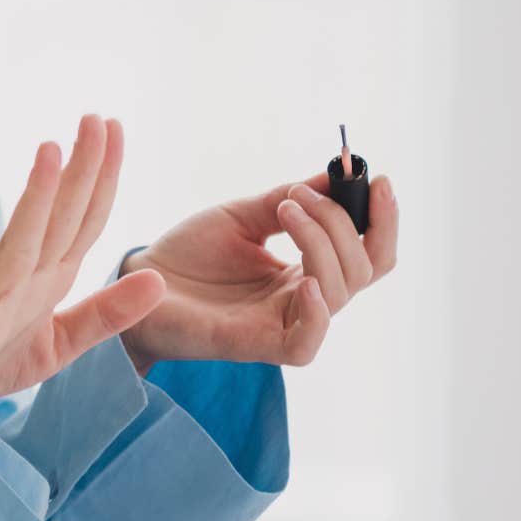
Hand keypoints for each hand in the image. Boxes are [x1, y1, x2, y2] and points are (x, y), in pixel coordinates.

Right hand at [0, 115, 167, 422]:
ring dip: (34, 202)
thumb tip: (160, 278)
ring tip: (50, 153)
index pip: (83, 220)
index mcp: (47, 279)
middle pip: (56, 220)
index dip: (102, 176)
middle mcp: (19, 282)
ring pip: (16, 248)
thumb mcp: (62, 343)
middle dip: (79, 169)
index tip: (116, 126)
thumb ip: (108, 314)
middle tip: (95, 117)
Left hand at [118, 166, 398, 374]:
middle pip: (362, 269)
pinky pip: (307, 342)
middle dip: (344, 223)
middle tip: (301, 195)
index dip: (383, 219)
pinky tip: (302, 279)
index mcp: (306, 269)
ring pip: (340, 293)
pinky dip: (316, 311)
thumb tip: (334, 176)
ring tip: (286, 210)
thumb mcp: (242, 215)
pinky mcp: (257, 345)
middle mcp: (304, 298)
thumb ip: (288, 200)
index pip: (367, 251)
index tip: (379, 178)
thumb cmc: (188, 254)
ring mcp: (283, 323)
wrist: (138, 281)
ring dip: (322, 242)